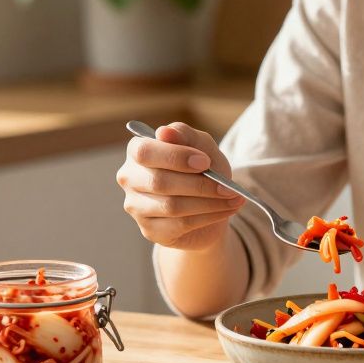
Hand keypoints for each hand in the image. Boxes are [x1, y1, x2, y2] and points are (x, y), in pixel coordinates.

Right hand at [116, 122, 244, 250]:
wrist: (208, 204)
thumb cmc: (201, 169)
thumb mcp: (201, 146)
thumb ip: (185, 135)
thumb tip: (164, 132)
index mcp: (137, 151)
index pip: (145, 152)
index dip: (175, 157)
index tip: (205, 162)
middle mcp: (129, 178)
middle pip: (159, 182)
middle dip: (199, 184)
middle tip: (228, 187)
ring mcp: (136, 206)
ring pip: (172, 206)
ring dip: (209, 202)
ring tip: (234, 198)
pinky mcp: (149, 230)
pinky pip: (180, 225)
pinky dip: (208, 217)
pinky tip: (226, 210)